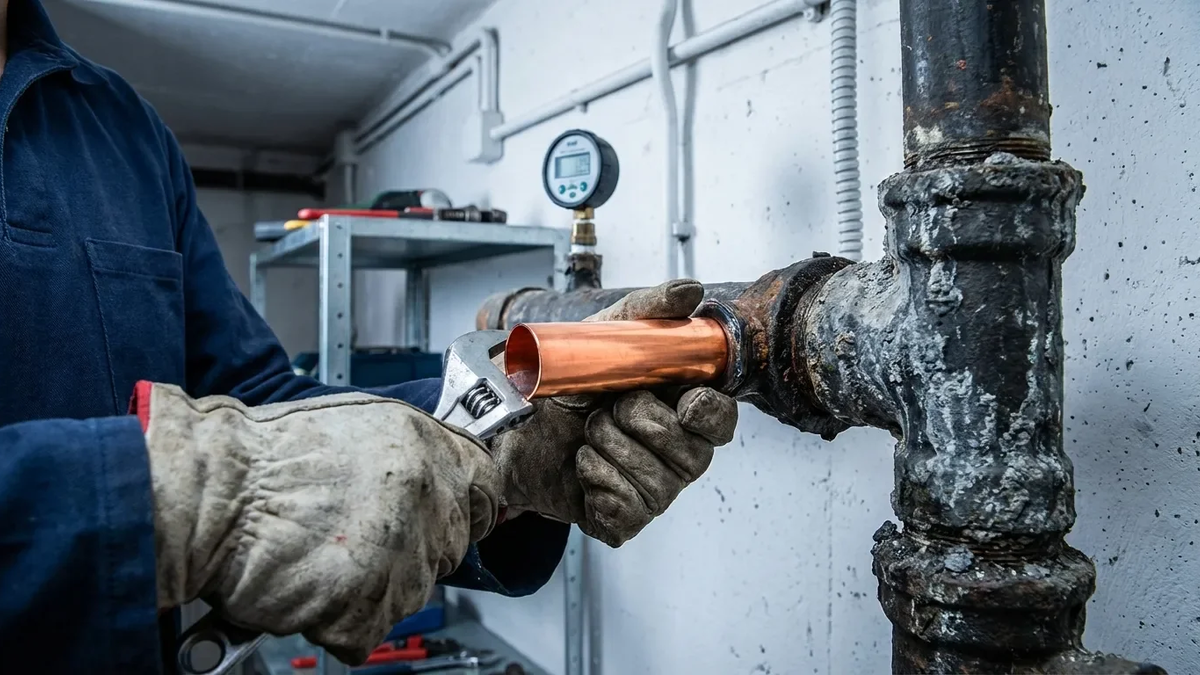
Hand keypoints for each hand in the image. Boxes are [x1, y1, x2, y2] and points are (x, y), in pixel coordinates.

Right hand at [136, 383, 500, 663]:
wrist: (207, 496)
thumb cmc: (260, 460)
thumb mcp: (352, 424)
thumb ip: (407, 452)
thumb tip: (434, 474)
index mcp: (424, 445)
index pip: (484, 485)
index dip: (465, 504)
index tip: (451, 515)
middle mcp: (425, 496)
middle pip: (450, 544)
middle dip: (410, 549)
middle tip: (355, 538)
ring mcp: (401, 553)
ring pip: (410, 592)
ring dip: (371, 586)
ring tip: (321, 554)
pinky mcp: (369, 605)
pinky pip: (367, 629)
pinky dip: (336, 620)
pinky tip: (308, 585)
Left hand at [490, 279, 738, 546]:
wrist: (509, 425)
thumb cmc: (561, 385)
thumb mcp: (602, 337)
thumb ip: (648, 312)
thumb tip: (691, 291)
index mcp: (680, 409)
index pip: (721, 420)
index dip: (709, 414)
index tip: (685, 401)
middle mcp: (677, 454)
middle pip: (692, 454)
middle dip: (638, 422)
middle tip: (607, 406)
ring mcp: (654, 491)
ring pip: (657, 483)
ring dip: (609, 448)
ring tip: (588, 434)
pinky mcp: (624, 520)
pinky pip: (627, 509)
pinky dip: (595, 479)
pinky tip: (581, 466)